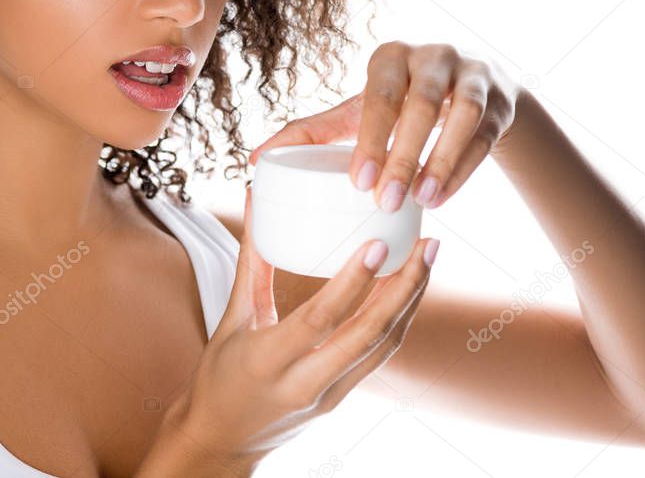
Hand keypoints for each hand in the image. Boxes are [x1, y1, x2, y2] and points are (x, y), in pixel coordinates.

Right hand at [162, 186, 437, 469]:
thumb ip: (251, 263)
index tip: (377, 245)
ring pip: (382, 347)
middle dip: (404, 288)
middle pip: (367, 335)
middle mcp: (303, 383)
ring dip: (409, 303)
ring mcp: (327, 396)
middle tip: (426, 246)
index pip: (319, 319)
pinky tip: (407, 292)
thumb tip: (256, 202)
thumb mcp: (231, 320)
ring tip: (426, 261)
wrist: (220, 442)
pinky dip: (396, 322)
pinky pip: (377, 358)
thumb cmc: (218, 378)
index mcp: (267, 360)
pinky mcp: (340, 401)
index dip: (351, 283)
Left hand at [249, 41, 521, 210]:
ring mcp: (473, 75)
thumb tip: (253, 162)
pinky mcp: (501, 101)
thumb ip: (313, 133)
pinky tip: (443, 198)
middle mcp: (433, 57)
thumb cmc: (399, 105)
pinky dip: (465, 168)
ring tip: (419, 202)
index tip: (356, 184)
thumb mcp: (359, 111)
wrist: (469, 92)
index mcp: (390, 57)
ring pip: (462, 116)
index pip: (379, 94)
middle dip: (403, 154)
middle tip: (384, 201)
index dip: (370, 138)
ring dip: (442, 161)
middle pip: (422, 104)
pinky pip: (485, 135)